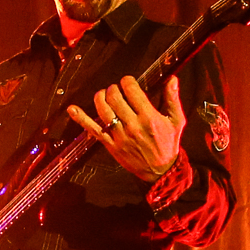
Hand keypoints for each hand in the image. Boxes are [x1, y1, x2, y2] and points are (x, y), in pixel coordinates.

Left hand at [67, 75, 184, 183]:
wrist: (160, 170)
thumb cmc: (167, 144)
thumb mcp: (176, 121)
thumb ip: (172, 99)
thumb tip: (172, 78)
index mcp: (149, 117)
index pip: (132, 91)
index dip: (127, 81)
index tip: (128, 82)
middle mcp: (132, 126)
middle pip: (115, 98)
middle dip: (113, 89)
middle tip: (116, 89)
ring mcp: (119, 136)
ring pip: (103, 110)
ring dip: (100, 97)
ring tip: (103, 94)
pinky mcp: (110, 145)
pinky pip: (93, 130)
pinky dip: (81, 119)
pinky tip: (72, 109)